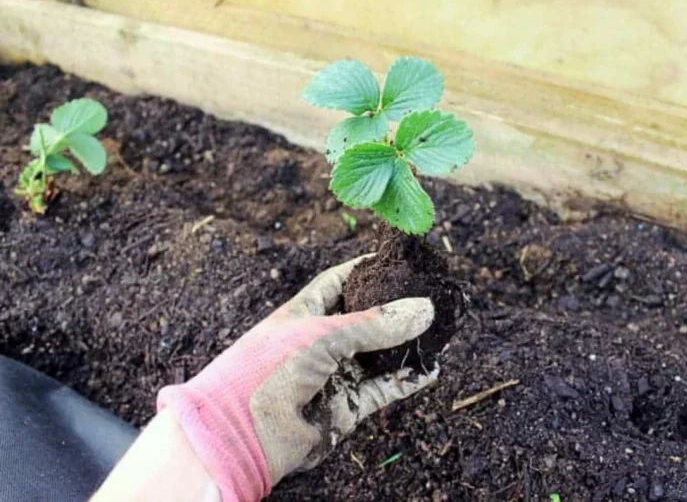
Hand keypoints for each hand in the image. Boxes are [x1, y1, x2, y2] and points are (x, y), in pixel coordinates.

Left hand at [157, 255, 437, 500]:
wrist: (242, 433)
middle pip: (363, 319)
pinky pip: (383, 390)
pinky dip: (406, 380)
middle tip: (427, 295)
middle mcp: (318, 342)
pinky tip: (430, 369)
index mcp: (303, 313)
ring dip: (405, 346)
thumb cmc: (268, 369)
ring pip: (377, 356)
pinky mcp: (344, 408)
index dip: (365, 269)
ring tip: (438, 331)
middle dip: (393, 310)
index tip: (396, 260)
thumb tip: (425, 309)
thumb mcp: (323, 335)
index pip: (338, 281)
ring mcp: (332, 375)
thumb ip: (375, 324)